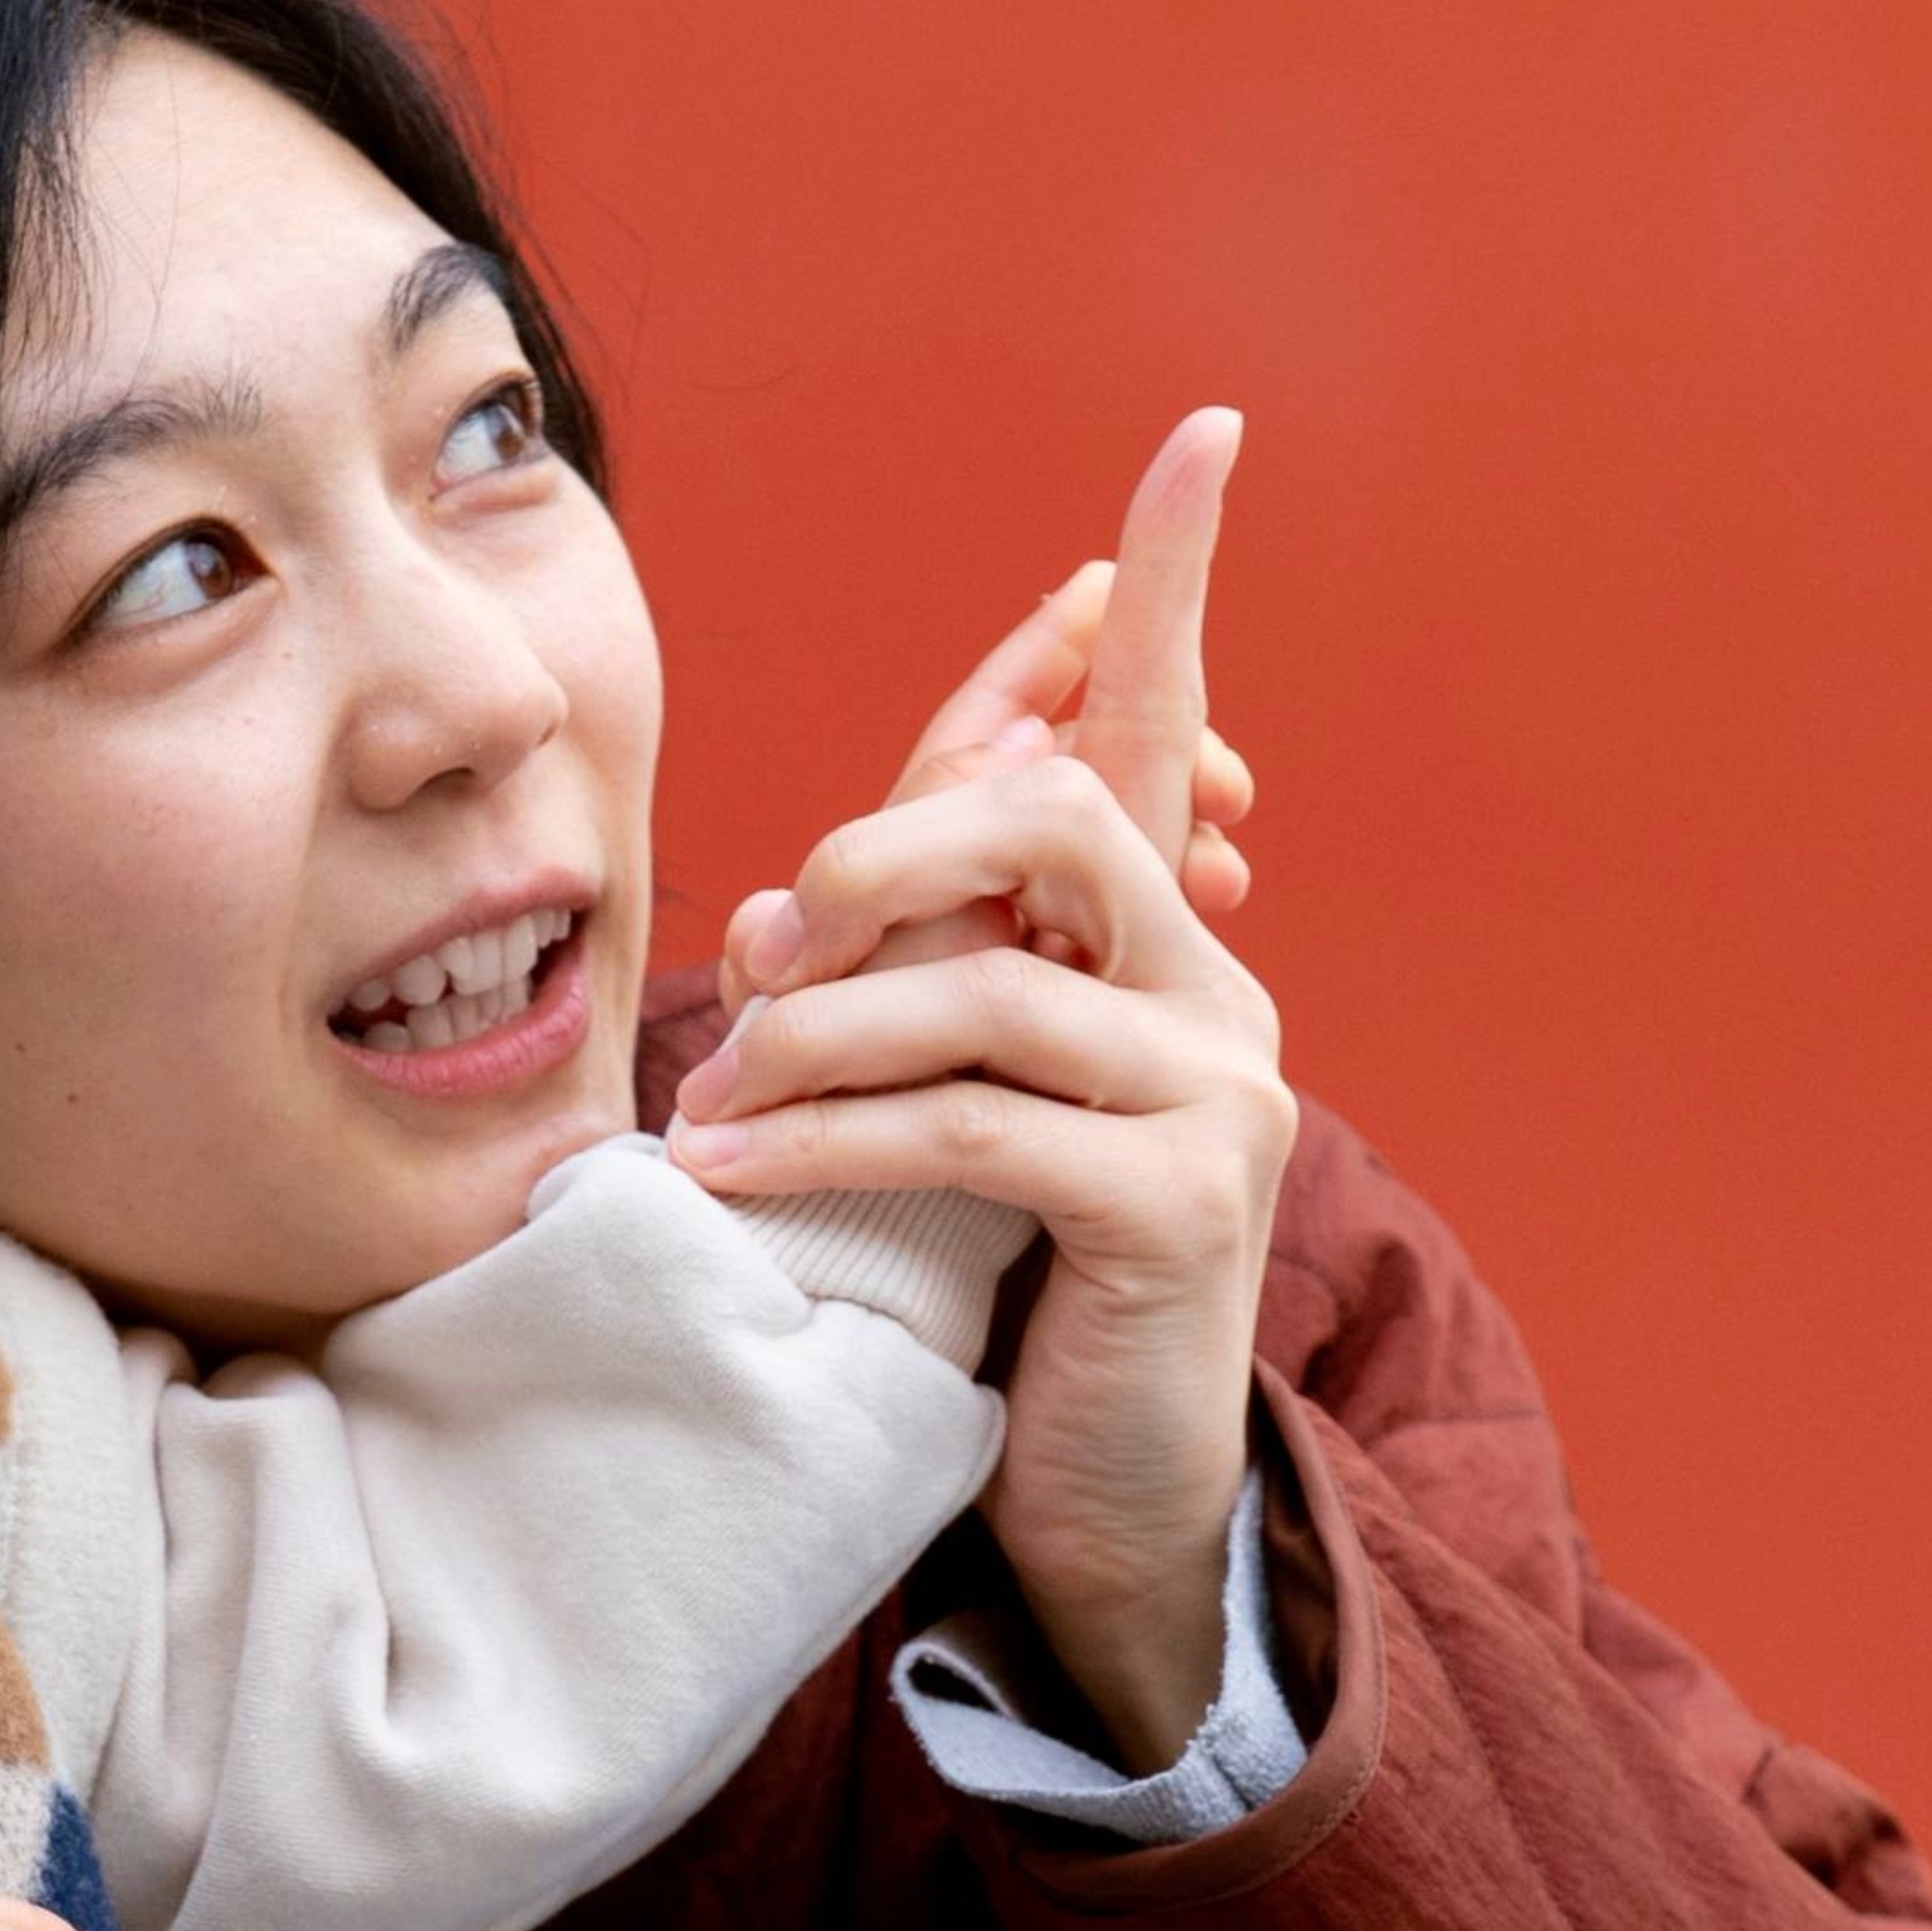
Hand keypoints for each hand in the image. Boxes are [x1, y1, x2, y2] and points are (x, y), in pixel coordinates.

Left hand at [674, 410, 1290, 1765]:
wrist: (1100, 1496)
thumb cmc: (999, 1288)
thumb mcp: (940, 1107)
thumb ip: (892, 988)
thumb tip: (777, 910)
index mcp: (1162, 950)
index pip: (1165, 726)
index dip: (1177, 581)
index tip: (1202, 434)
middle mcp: (1217, 999)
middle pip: (1056, 826)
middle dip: (888, 853)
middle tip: (771, 944)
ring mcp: (1217, 1100)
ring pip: (988, 989)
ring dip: (818, 1041)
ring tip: (714, 1107)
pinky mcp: (1173, 1209)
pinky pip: (974, 1128)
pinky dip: (828, 1146)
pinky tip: (737, 1178)